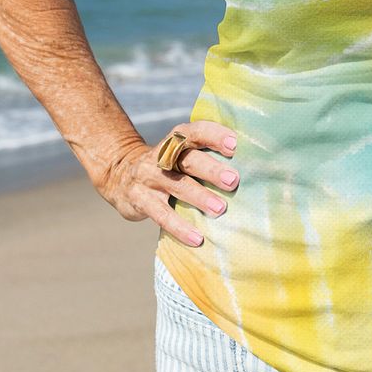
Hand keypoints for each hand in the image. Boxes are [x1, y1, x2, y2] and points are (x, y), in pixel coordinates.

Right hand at [94, 122, 239, 246]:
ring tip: (221, 209)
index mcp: (176, 140)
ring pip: (176, 185)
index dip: (214, 135)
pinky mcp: (139, 199)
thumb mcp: (180, 154)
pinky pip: (161, 214)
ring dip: (199, 197)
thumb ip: (205, 155)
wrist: (119, 175)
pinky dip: (179, 227)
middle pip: (188, 159)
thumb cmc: (168, 167)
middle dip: (211, 169)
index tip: (235, 144)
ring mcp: (148, 177)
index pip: (195, 132)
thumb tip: (252, 166)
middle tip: (233, 180)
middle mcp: (161, 155)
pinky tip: (197, 238)